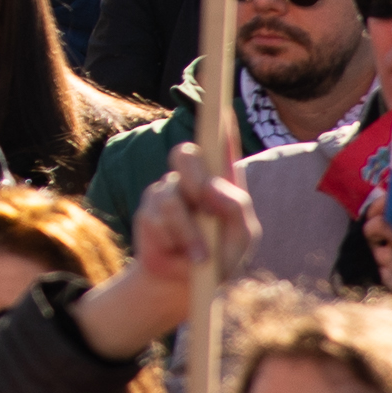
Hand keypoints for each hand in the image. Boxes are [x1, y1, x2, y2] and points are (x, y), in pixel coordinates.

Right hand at [76, 141, 256, 357]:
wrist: (188, 288)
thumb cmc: (222, 258)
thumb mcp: (242, 237)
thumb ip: (237, 209)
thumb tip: (216, 187)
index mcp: (223, 182)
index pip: (220, 143)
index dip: (219, 121)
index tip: (220, 104)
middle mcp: (193, 181)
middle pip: (187, 154)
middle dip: (197, 174)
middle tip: (207, 199)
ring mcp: (168, 192)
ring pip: (173, 192)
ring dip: (190, 229)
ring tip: (202, 256)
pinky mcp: (149, 210)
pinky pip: (161, 216)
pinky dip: (180, 239)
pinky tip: (188, 257)